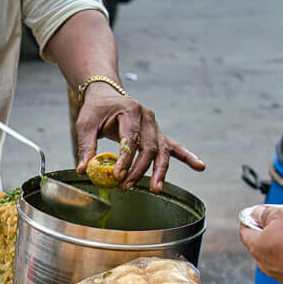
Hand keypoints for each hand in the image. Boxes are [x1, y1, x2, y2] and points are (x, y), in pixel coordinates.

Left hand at [74, 82, 204, 190]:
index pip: (131, 138)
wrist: (106, 95)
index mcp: (130, 110)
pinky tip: (200, 166)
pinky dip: (187, 157)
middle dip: (140, 169)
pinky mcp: (157, 134)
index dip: (125, 159)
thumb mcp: (85, 124)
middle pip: (150, 147)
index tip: (118, 175)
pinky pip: (174, 146)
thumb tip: (83, 169)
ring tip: (157, 189)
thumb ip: (85, 146)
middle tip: (128, 186)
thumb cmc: (95, 110)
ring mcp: (155, 126)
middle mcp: (147, 116)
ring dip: (160, 171)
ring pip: (163, 150)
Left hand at [238, 205, 282, 283]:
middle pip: (264, 244)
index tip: (257, 213)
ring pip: (282, 256)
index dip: (251, 219)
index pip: (246, 231)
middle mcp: (266, 264)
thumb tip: (257, 213)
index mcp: (257, 246)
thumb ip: (268, 213)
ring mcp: (282, 276)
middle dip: (274, 232)